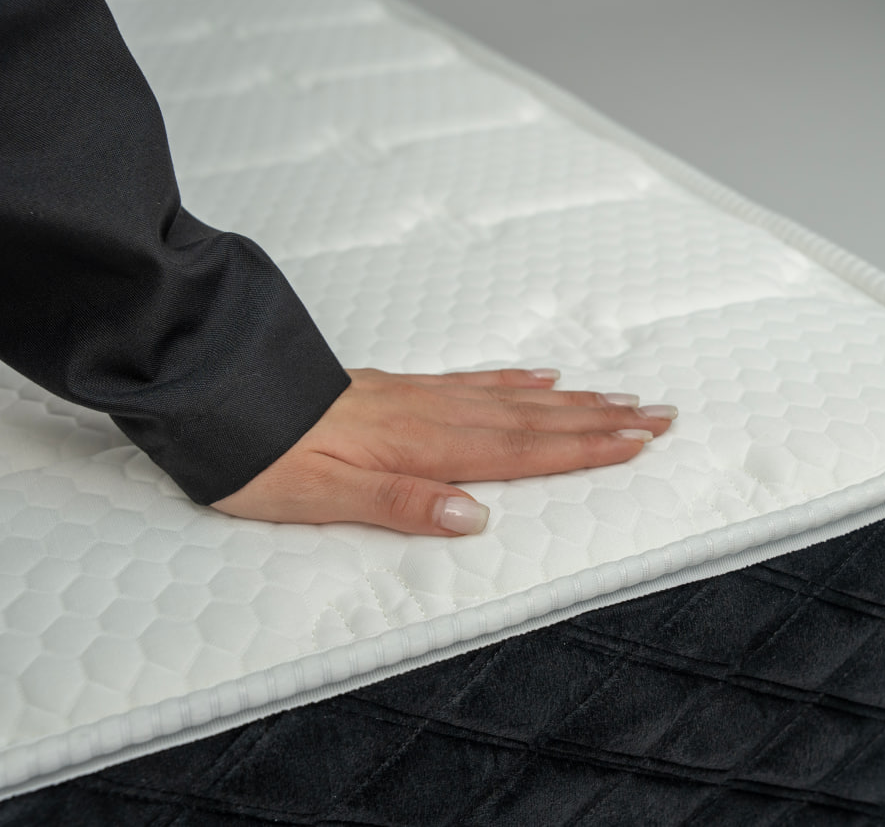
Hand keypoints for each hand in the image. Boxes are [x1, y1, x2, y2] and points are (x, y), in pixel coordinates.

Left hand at [211, 368, 675, 535]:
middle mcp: (432, 416)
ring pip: (514, 399)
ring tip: (622, 395)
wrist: (215, 392)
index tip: (638, 440)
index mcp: (422, 449)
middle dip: (602, 419)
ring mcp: (419, 398)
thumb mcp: (322, 497)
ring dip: (574, 401)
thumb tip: (477, 515)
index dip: (583, 448)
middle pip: (535, 420)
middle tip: (661, 413)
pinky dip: (514, 381)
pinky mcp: (400, 390)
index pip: (520, 451)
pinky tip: (540, 379)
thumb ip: (403, 504)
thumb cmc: (260, 455)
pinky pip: (473, 380)